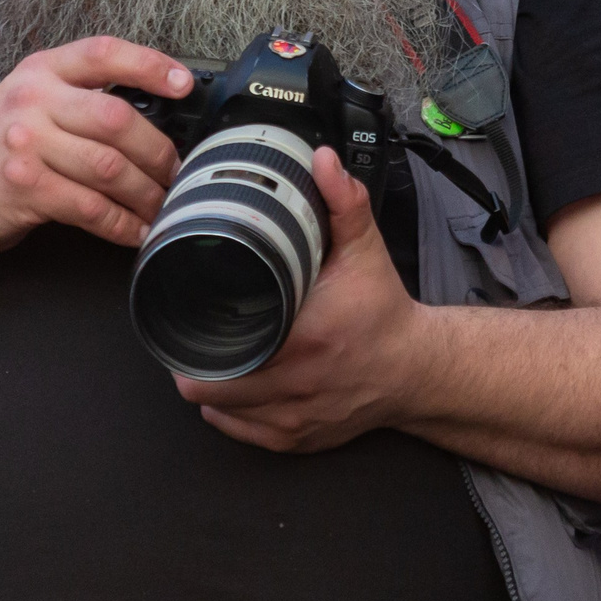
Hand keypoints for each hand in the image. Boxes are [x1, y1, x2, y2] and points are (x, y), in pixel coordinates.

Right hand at [0, 36, 190, 255]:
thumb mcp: (26, 104)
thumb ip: (76, 98)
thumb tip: (151, 113)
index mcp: (40, 71)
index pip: (104, 53)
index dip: (151, 65)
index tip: (184, 85)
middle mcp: (32, 100)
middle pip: (117, 119)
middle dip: (159, 152)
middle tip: (177, 172)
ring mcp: (26, 144)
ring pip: (110, 167)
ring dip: (147, 194)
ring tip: (163, 205)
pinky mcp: (25, 189)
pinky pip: (91, 207)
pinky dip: (122, 224)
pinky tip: (136, 231)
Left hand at [178, 147, 424, 452]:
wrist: (418, 369)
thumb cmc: (384, 313)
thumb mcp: (365, 252)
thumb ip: (342, 203)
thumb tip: (322, 161)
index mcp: (304, 339)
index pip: (217, 358)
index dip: (188, 340)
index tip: (182, 318)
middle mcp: (297, 385)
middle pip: (208, 389)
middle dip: (192, 363)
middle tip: (191, 334)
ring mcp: (296, 418)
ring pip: (221, 414)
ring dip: (211, 388)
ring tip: (210, 356)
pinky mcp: (300, 439)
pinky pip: (243, 434)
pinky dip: (231, 414)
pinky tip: (233, 387)